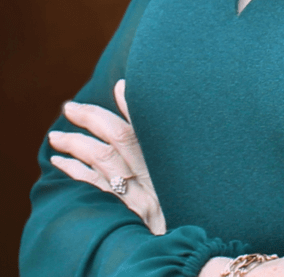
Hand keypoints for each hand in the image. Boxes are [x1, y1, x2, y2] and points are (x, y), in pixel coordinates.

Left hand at [48, 78, 165, 235]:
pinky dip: (74, 171)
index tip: (119, 86)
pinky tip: (60, 163)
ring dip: (76, 143)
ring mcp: (134, 196)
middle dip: (93, 118)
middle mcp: (152, 176)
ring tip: (56, 137)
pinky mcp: (119, 214)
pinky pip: (91, 187)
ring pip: (102, 159)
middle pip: (120, 137)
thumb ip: (161, 142)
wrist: (170, 246)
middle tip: (70, 108)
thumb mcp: (177, 173)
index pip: (148, 125)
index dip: (132, 104)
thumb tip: (133, 99)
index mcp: (167, 162)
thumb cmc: (176, 204)